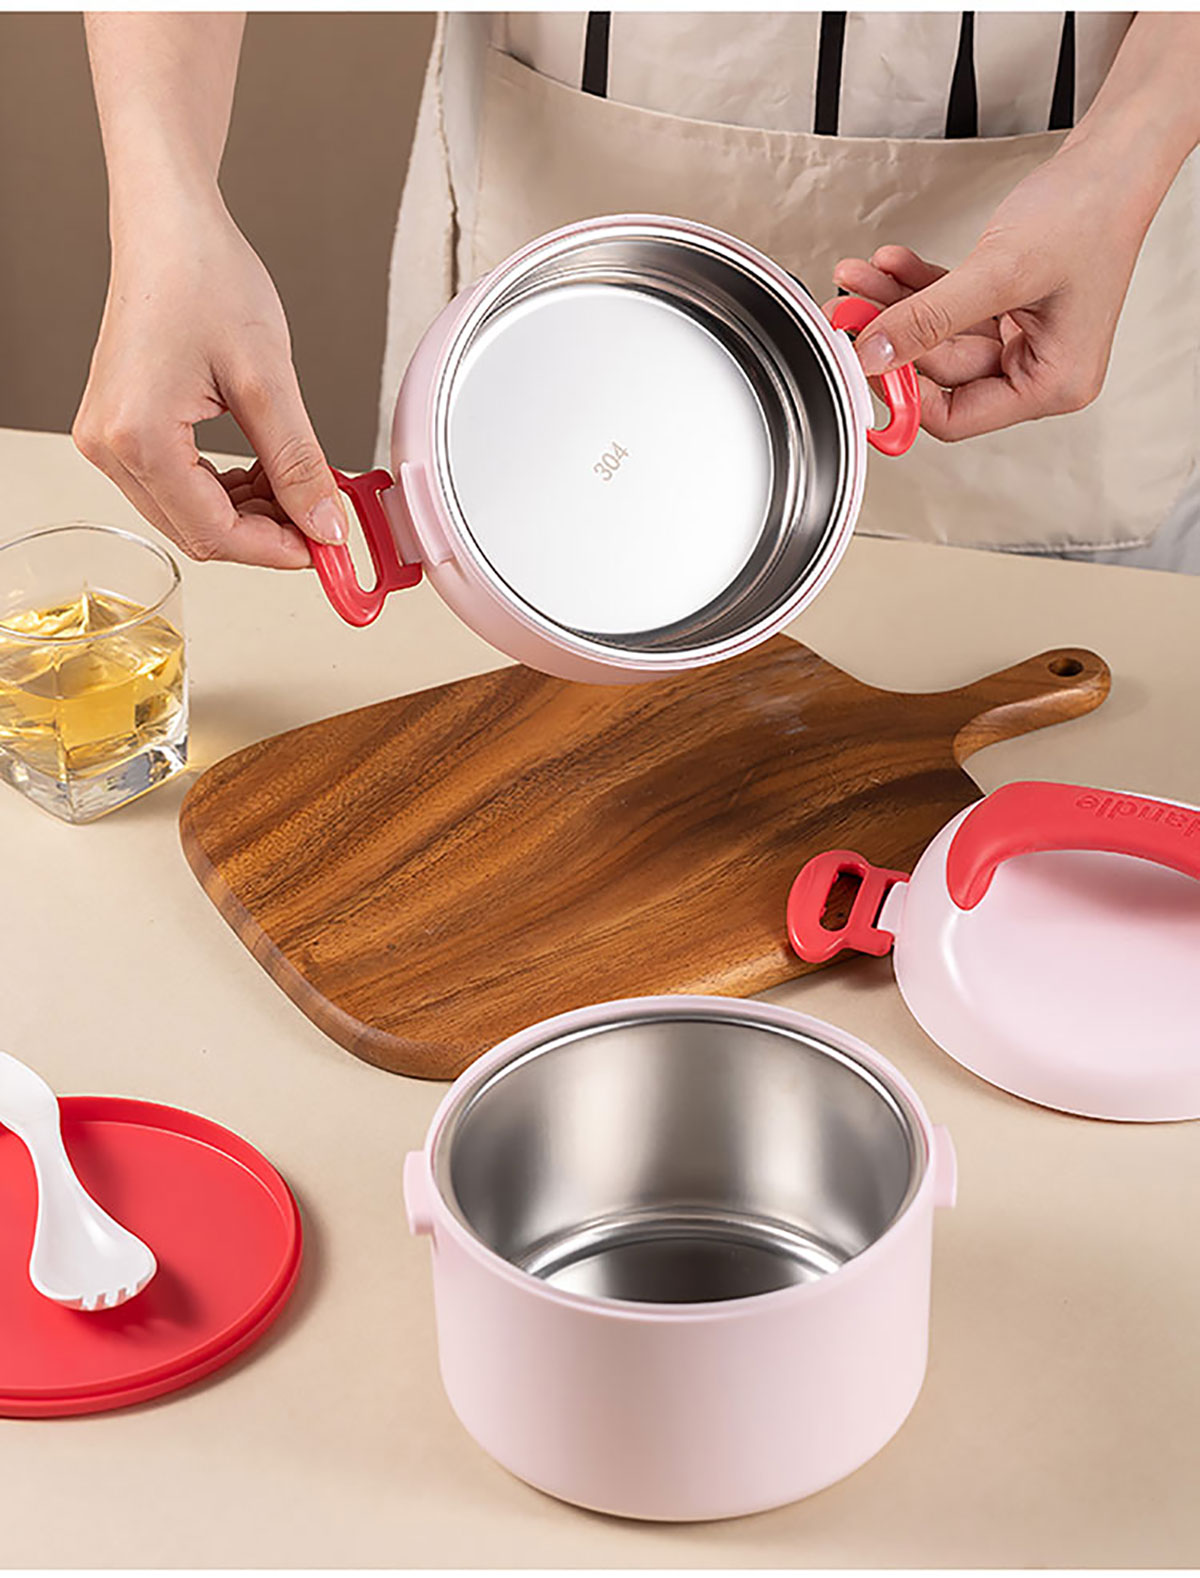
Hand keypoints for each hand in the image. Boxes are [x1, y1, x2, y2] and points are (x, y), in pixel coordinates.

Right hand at [74, 196, 345, 566]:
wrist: (168, 224)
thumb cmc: (203, 276)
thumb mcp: (268, 380)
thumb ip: (299, 464)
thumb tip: (326, 524)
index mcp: (138, 436)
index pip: (214, 534)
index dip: (277, 550)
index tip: (325, 547)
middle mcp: (110, 445)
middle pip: (198, 533)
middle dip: (266, 534)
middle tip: (321, 519)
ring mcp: (109, 439)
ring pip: (188, 515)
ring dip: (248, 514)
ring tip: (297, 485)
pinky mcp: (119, 429)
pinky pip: (176, 487)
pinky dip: (225, 491)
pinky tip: (263, 472)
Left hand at [825, 137, 1156, 441]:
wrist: (1114, 158)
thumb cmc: (1089, 212)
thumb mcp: (999, 272)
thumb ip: (930, 318)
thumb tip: (875, 355)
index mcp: (1053, 384)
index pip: (956, 417)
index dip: (906, 392)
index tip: (867, 360)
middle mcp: (1039, 370)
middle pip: (942, 374)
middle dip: (895, 334)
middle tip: (850, 310)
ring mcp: (1022, 340)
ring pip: (939, 337)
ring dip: (897, 306)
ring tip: (860, 280)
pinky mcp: (1007, 309)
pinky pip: (949, 309)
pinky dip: (919, 288)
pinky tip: (890, 266)